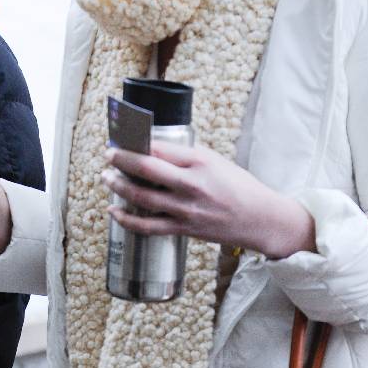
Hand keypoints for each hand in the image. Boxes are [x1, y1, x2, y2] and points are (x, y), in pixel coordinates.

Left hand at [102, 141, 314, 258]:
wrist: (260, 218)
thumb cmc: (239, 186)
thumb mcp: (215, 161)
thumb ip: (186, 157)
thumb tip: (153, 150)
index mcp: (200, 162)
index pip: (159, 148)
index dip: (136, 142)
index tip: (122, 138)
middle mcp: (192, 184)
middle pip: (146, 169)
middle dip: (121, 159)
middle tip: (109, 154)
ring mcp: (186, 209)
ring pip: (141, 196)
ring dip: (118, 186)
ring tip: (106, 178)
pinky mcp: (184, 229)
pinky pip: (148, 226)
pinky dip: (127, 219)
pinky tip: (115, 211)